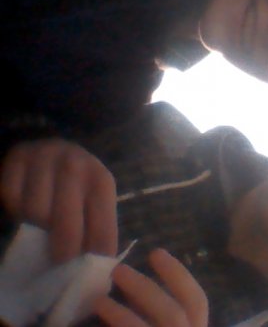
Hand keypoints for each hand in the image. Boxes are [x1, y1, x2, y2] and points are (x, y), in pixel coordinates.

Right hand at [0, 138, 117, 261]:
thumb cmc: (76, 184)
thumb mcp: (94, 199)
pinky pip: (12, 197)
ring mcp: (46, 158)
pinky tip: (24, 207)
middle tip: (58, 261)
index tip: (87, 272)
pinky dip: (15, 208)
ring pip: (36, 212)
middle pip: (66, 224)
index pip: (102, 227)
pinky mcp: (18, 157)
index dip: (94, 255)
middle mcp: (76, 165)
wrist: (52, 148)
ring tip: (41, 226)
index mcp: (102, 180)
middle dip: (63, 250)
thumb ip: (95, 227)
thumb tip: (95, 269)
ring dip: (35, 226)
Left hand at [95, 249, 207, 326]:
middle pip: (174, 314)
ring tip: (99, 300)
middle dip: (145, 290)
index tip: (156, 252)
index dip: (178, 275)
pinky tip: (99, 316)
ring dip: (121, 314)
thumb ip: (157, 313)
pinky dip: (115, 325)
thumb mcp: (164, 322)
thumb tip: (134, 290)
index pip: (197, 300)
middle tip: (118, 270)